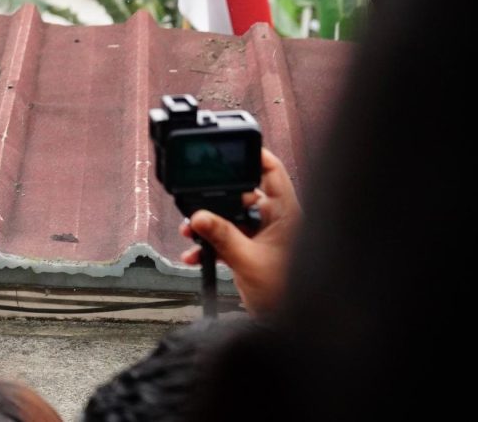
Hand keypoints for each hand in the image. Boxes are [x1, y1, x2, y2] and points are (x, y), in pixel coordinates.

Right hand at [180, 148, 302, 317]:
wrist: (284, 328)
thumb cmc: (283, 295)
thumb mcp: (246, 261)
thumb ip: (220, 235)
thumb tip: (197, 215)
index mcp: (286, 214)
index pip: (272, 171)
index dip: (253, 155)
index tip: (229, 149)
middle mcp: (276, 221)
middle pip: (243, 193)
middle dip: (216, 198)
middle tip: (199, 203)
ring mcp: (264, 236)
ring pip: (232, 216)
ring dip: (210, 224)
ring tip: (191, 232)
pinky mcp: (252, 252)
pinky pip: (228, 237)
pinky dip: (211, 243)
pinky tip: (195, 254)